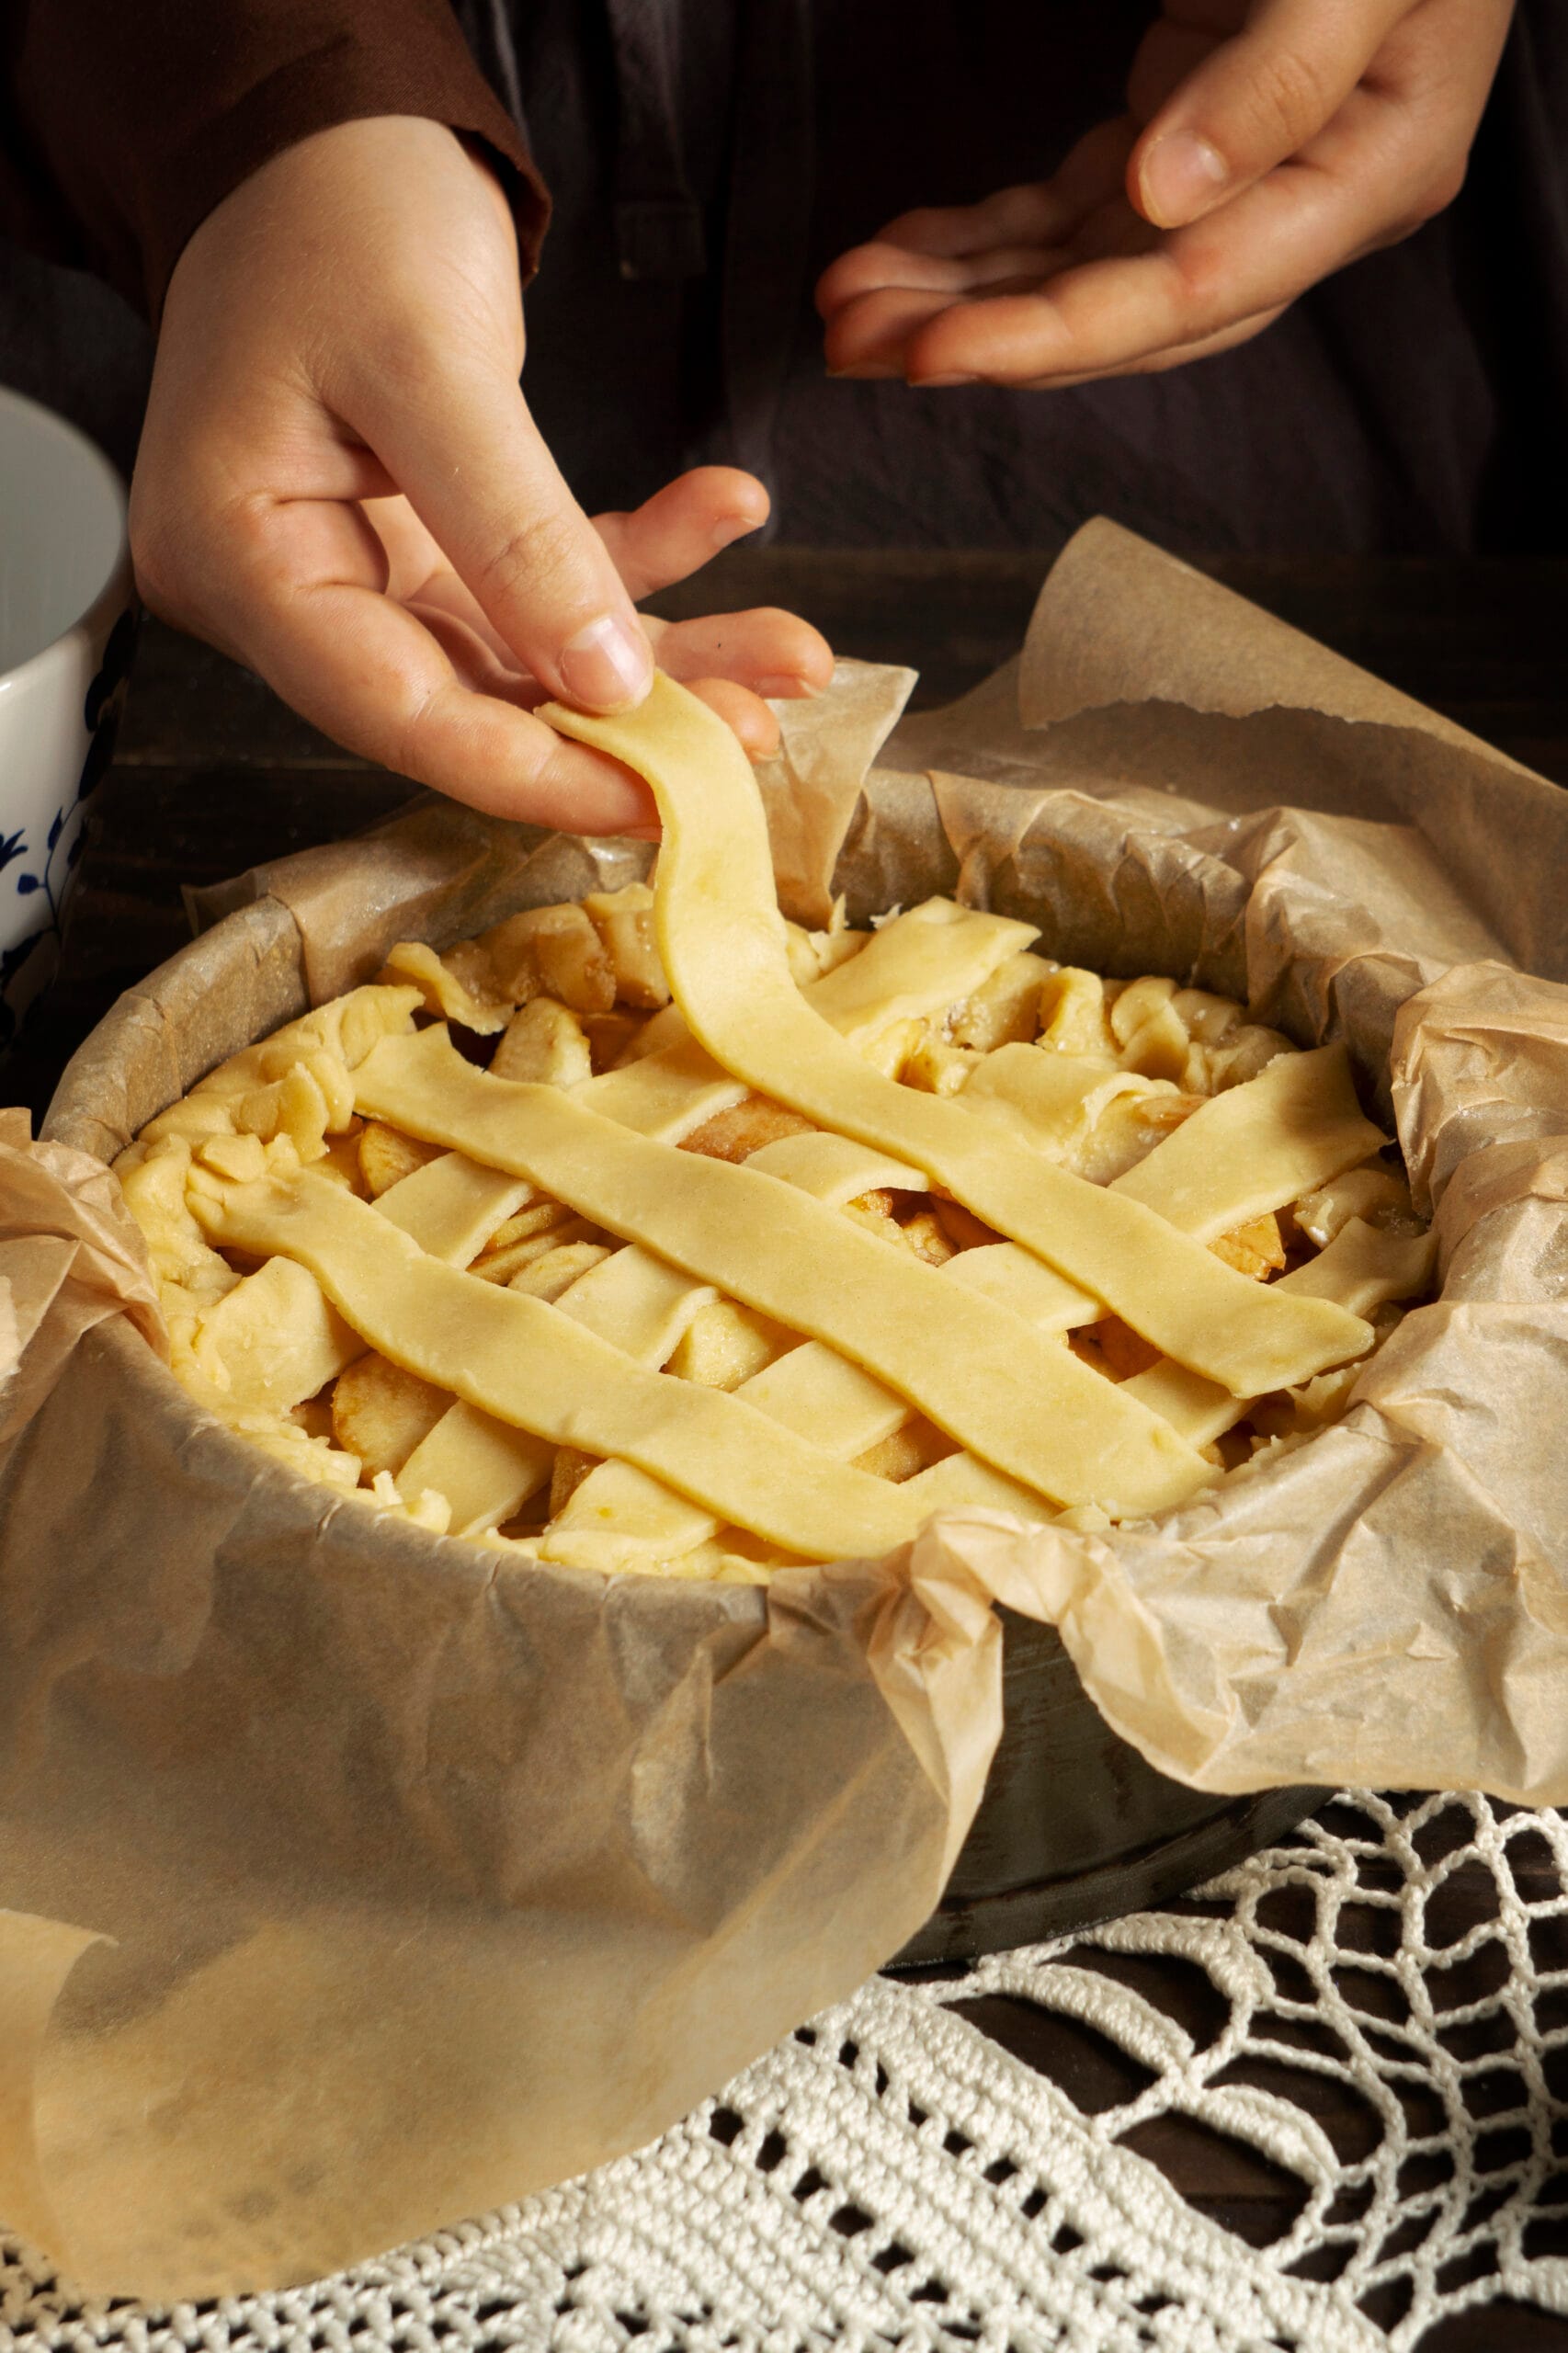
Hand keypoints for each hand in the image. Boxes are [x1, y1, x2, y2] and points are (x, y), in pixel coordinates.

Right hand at [131, 118, 830, 836]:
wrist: (326, 127)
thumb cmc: (336, 209)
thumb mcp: (431, 361)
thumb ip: (516, 532)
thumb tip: (608, 685)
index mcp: (241, 562)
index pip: (401, 716)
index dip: (540, 771)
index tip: (665, 797)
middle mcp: (296, 591)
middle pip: (475, 705)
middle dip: (629, 722)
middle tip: (757, 734)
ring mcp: (367, 570)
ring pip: (532, 657)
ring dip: (665, 656)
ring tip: (790, 653)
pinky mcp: (430, 540)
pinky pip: (550, 580)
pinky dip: (643, 558)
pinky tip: (729, 512)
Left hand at [816, 0, 1512, 388]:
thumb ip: (1276, 82)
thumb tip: (1163, 196)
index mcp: (1371, 175)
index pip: (1195, 293)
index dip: (1058, 335)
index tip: (939, 352)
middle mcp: (1300, 207)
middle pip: (1127, 311)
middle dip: (983, 335)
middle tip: (856, 344)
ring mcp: (1235, 182)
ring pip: (1080, 271)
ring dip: (960, 297)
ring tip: (848, 309)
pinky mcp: (1177, 139)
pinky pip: (1065, 213)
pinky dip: (979, 239)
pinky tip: (899, 258)